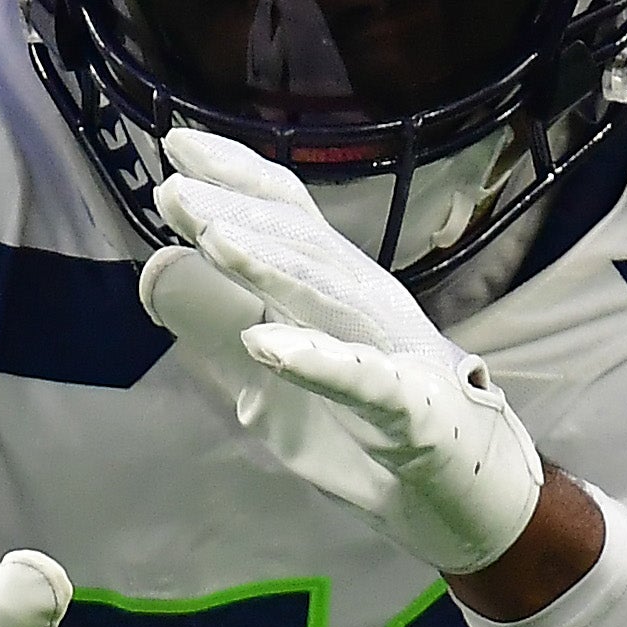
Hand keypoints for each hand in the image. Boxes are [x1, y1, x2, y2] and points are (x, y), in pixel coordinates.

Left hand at [136, 128, 544, 575]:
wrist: (466, 483)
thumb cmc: (374, 415)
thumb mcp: (281, 361)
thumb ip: (225, 321)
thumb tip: (160, 274)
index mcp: (339, 283)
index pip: (287, 212)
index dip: (234, 172)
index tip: (174, 143)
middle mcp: (365, 300)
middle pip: (298, 243)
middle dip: (234, 211)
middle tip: (173, 190)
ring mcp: (388, 348)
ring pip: (323, 295)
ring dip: (266, 265)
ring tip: (211, 238)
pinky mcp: (404, 405)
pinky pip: (357, 377)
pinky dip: (311, 358)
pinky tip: (262, 343)